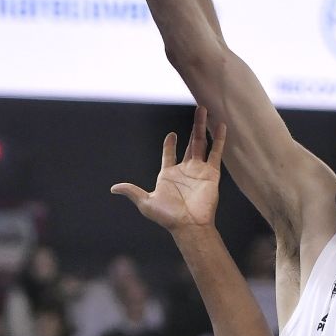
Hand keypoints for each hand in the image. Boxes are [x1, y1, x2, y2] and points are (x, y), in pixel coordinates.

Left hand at [110, 106, 226, 232]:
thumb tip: (114, 188)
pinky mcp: (211, 173)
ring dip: (203, 127)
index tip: (171, 135)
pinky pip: (216, 153)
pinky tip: (221, 126)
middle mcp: (185, 171)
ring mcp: (199, 171)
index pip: (170, 155)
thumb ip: (132, 192)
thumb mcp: (146, 202)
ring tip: (205, 110)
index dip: (170, 145)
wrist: (189, 225)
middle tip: (198, 110)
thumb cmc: (168, 217)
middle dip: (193, 127)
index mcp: (169, 175)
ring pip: (202, 144)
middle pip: (189, 144)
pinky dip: (219, 140)